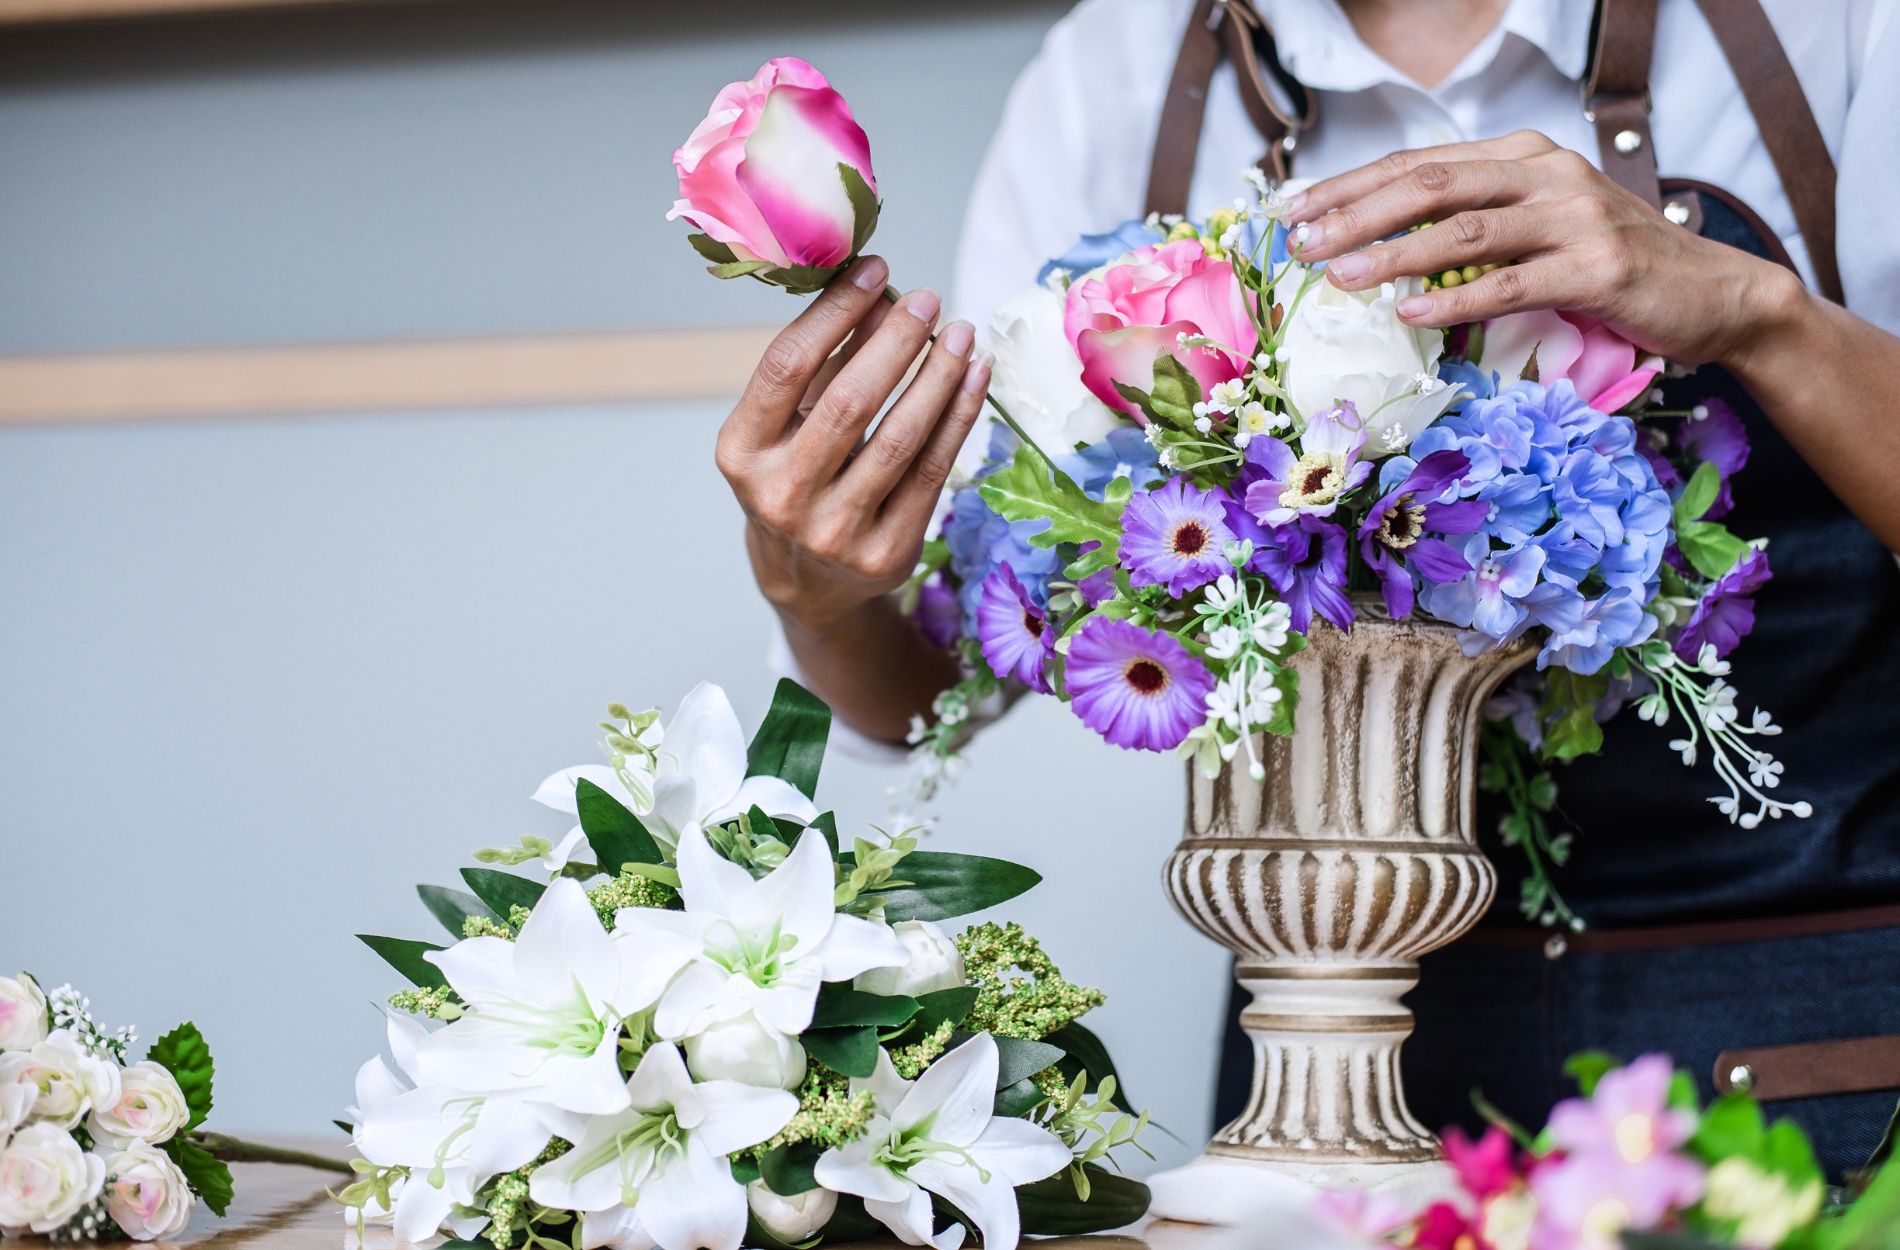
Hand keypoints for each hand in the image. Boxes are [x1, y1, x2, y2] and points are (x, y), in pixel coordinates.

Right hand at [716, 254, 991, 637]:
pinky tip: (975, 378)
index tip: (874, 270)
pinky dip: (958, 418)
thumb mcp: (791, 422)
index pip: (787, 366)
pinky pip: (931, 472)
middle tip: (928, 300)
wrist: (808, 582)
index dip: (834, 312)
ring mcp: (833, 531)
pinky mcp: (883, 552)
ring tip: (962, 333)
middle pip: (849, 402)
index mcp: (742, 452)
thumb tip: (877, 293)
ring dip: (939, 377)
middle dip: (896, 342)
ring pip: (900, 438)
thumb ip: (827, 360)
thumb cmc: (797, 479)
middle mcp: (781, 495)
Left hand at [1282, 130, 1802, 367]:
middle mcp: (1546, 174)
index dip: (1350, 186)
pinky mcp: (1598, 267)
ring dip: (1394, 255)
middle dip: (1357, 213)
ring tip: (1340, 277)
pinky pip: (1512, 282)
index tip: (1294, 211)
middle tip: (1302, 242)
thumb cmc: (1608, 267)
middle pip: (1431, 186)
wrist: (1714, 293)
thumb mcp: (1538, 230)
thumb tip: (1377, 247)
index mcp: (1523, 157)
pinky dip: (1456, 300)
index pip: (1419, 164)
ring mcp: (1575, 217)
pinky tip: (1410, 313)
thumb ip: (1474, 226)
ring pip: (1464, 231)